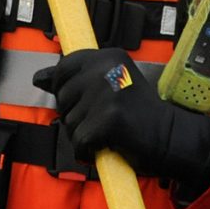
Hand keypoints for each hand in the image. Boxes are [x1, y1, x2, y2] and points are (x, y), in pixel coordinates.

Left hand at [32, 48, 209, 191]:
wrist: (172, 138)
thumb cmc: (139, 116)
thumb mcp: (108, 86)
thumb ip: (74, 80)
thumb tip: (37, 78)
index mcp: (109, 56)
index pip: (64, 67)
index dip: (66, 89)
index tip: (83, 100)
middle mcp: (107, 69)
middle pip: (62, 97)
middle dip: (76, 115)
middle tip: (105, 120)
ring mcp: (108, 92)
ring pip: (69, 122)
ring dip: (84, 135)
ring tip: (110, 133)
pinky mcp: (109, 119)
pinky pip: (78, 142)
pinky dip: (88, 152)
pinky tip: (108, 147)